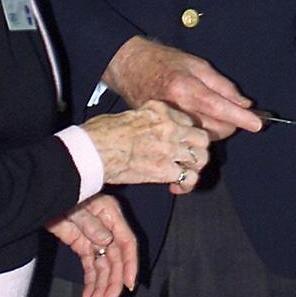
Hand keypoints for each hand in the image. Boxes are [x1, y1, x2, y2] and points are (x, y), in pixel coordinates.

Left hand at [46, 194, 137, 296]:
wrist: (39, 190)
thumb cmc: (62, 189)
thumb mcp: (76, 204)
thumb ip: (91, 223)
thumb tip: (107, 241)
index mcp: (110, 213)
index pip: (126, 243)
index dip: (129, 264)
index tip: (128, 285)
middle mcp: (106, 226)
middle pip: (115, 259)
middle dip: (113, 283)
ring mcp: (94, 236)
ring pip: (103, 266)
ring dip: (101, 287)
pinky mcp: (81, 243)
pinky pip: (90, 266)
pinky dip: (90, 282)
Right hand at [82, 99, 211, 192]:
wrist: (94, 150)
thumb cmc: (102, 132)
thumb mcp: (129, 114)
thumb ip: (147, 120)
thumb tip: (149, 129)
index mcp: (160, 110)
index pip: (188, 119)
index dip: (187, 132)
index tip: (183, 139)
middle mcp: (169, 127)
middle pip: (201, 137)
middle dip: (198, 148)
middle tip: (190, 156)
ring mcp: (170, 149)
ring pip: (201, 157)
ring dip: (195, 167)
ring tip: (186, 172)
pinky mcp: (164, 170)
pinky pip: (188, 178)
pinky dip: (186, 185)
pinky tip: (176, 187)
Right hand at [103, 36, 263, 140]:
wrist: (128, 67)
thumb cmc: (162, 61)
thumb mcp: (196, 64)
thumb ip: (222, 85)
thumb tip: (244, 103)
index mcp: (186, 89)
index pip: (220, 108)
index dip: (241, 117)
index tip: (258, 124)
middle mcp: (177, 110)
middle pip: (215, 129)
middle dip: (231, 124)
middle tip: (236, 112)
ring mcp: (168, 123)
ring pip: (204, 138)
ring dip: (217, 129)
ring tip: (215, 113)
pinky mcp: (163, 131)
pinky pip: (190, 139)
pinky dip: (201, 133)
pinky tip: (200, 120)